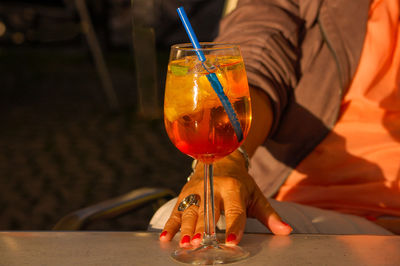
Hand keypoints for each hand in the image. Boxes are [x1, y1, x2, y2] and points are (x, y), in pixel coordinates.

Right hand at [159, 150, 292, 246]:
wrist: (220, 161)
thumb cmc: (241, 183)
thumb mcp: (256, 196)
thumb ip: (269, 215)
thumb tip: (286, 232)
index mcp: (233, 188)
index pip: (234, 210)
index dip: (234, 226)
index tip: (232, 242)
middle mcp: (212, 188)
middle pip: (207, 211)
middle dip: (202, 228)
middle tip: (199, 243)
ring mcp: (196, 191)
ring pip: (189, 211)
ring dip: (185, 228)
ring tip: (184, 244)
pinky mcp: (184, 194)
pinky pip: (176, 210)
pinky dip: (170, 224)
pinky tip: (165, 238)